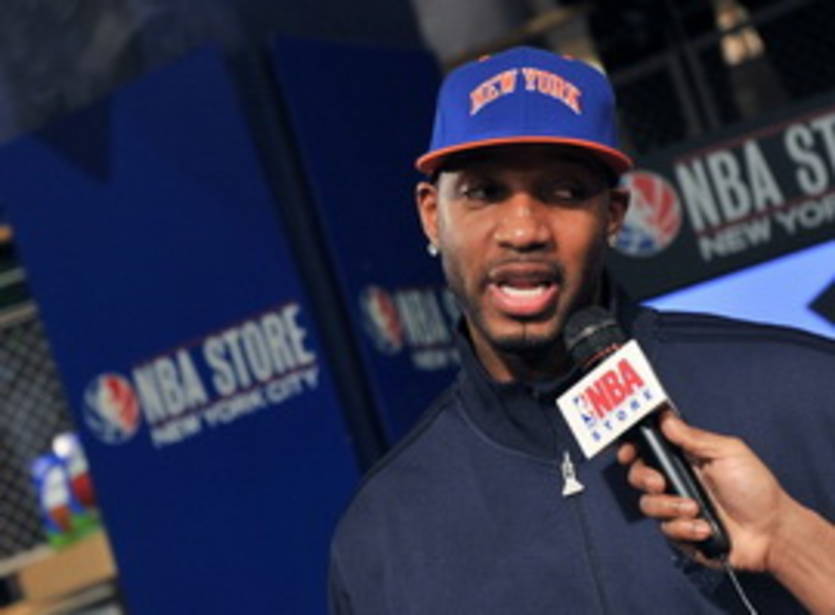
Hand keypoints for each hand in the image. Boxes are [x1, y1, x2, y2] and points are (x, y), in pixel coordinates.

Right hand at [618, 411, 834, 613]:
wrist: (772, 532)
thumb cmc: (756, 488)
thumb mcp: (728, 452)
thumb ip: (694, 437)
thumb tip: (666, 419)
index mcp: (684, 459)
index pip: (647, 450)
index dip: (631, 448)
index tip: (627, 451)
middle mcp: (676, 483)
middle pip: (638, 476)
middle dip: (643, 478)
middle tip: (660, 482)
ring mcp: (677, 509)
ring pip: (648, 505)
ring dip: (670, 507)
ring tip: (695, 509)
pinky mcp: (681, 534)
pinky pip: (666, 530)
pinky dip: (685, 529)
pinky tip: (705, 527)